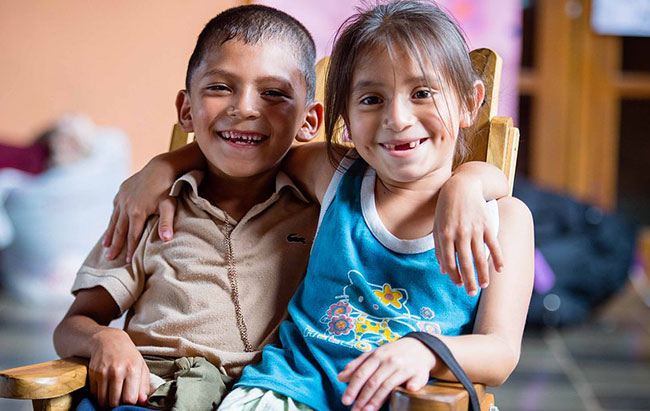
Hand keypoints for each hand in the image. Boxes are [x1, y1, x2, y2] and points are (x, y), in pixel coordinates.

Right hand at [88, 328, 149, 407]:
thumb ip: (144, 385)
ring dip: (108, 402)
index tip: (130, 400)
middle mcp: (117, 371)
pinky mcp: (93, 373)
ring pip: (103, 401)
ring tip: (113, 396)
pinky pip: (94, 394)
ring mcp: (103, 372)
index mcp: (133, 369)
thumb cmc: (129, 355)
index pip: (130, 399)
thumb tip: (143, 402)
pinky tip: (105, 390)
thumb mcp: (141, 366)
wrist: (110, 340)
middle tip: (120, 399)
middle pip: (115, 402)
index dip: (130, 404)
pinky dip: (99, 396)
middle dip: (118, 404)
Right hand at [103, 155, 177, 262]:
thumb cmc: (168, 188)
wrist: (161, 167)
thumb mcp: (169, 205)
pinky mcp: (122, 191)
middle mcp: (126, 206)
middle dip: (115, 245)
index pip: (133, 236)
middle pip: (120, 230)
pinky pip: (115, 207)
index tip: (127, 261)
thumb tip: (167, 239)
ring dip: (110, 233)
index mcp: (137, 213)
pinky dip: (113, 217)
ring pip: (115, 219)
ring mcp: (122, 198)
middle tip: (109, 258)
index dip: (130, 249)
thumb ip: (166, 223)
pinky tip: (111, 223)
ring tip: (105, 245)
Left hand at [337, 338, 435, 410]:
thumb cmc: (392, 353)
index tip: (345, 401)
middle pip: (373, 381)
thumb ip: (357, 365)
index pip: (362, 373)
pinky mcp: (419, 373)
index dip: (353, 388)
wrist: (420, 347)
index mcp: (377, 356)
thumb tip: (340, 378)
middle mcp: (390, 361)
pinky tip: (408, 391)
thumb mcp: (374, 354)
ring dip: (377, 399)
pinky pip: (415, 381)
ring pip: (388, 385)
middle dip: (362, 398)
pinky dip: (412, 386)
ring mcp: (404, 367)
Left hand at [434, 174, 503, 295]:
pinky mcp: (487, 225)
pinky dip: (498, 258)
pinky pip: (493, 245)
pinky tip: (500, 270)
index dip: (454, 275)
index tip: (458, 284)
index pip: (449, 262)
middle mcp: (460, 234)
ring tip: (484, 286)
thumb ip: (439, 248)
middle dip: (469, 280)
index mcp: (445, 235)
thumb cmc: (446, 208)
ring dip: (483, 273)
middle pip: (465, 263)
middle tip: (472, 293)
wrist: (462, 186)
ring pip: (479, 257)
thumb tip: (443, 270)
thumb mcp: (437, 226)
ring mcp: (474, 229)